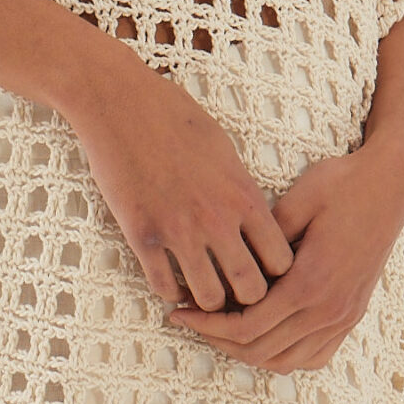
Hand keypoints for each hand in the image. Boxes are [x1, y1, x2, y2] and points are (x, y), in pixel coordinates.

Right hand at [64, 61, 296, 313]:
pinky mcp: (142, 235)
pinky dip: (169, 291)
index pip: (282, 261)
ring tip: (201, 288)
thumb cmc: (175, 117)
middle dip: (247, 298)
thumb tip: (252, 220)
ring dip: (207, 299)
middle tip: (234, 291)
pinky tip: (169, 278)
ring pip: (209, 298)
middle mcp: (217, 219)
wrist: (121, 103)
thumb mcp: (224, 149)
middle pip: (251, 290)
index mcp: (243, 195)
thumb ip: (240, 190)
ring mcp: (179, 230)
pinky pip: (163, 287)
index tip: (263, 271)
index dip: (277, 274)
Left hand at [163, 130, 403, 373]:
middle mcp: (329, 309)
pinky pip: (314, 356)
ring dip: (248, 351)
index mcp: (310, 282)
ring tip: (220, 329)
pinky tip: (264, 335)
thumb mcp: (296, 199)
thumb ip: (262, 236)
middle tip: (190, 320)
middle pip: (260, 351)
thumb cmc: (342, 184)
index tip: (179, 311)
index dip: (207, 324)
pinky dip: (284, 355)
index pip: (247, 327)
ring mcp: (344, 316)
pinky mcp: (352, 314)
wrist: (392, 185)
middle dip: (218, 340)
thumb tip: (228, 260)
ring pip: (287, 361)